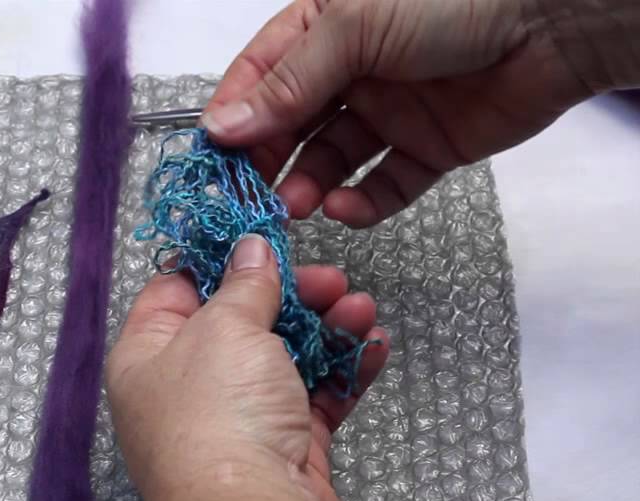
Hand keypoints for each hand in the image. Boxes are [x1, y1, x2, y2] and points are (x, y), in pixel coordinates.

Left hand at [106, 235, 388, 500]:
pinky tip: (373, 346)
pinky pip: (314, 399)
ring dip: (326, 329)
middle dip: (291, 297)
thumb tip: (248, 250)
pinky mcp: (282, 451)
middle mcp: (184, 391)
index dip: (218, 262)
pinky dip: (343, 371)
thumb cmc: (217, 413)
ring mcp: (235, 423)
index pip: (174, 292)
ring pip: (284, 360)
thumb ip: (244, 285)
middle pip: (239, 325)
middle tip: (331, 279)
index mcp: (146, 357)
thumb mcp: (225, 327)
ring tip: (362, 309)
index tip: (262, 240)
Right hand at [201, 0, 620, 227]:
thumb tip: (224, 128)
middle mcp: (350, 71)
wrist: (555, 22)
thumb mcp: (354, 28)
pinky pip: (383, 186)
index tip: (214, 156)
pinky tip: (346, 209)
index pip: (260, 76)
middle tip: (251, 196)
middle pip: (291, 126)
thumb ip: (289, 83)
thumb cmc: (452, 1)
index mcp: (323, 28)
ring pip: (331, 162)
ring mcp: (388, 112)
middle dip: (267, 162)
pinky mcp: (426, 149)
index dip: (235, 115)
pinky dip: (362, 203)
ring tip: (297, 206)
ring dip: (308, 186)